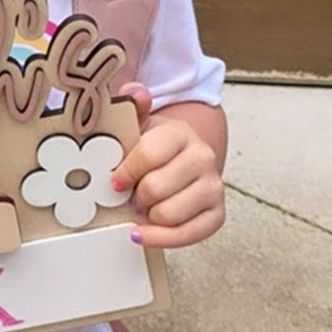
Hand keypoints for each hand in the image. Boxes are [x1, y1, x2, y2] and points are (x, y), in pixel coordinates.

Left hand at [112, 83, 226, 248]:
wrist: (180, 162)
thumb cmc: (153, 150)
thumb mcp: (138, 126)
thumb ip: (133, 108)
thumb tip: (134, 93)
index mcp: (180, 134)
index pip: (148, 155)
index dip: (125, 172)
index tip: (116, 180)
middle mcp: (203, 157)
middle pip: (155, 189)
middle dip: (136, 196)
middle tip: (132, 194)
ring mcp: (213, 186)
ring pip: (168, 214)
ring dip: (147, 215)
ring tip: (145, 206)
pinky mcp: (216, 214)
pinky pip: (186, 235)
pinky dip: (159, 238)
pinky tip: (142, 232)